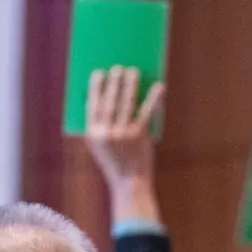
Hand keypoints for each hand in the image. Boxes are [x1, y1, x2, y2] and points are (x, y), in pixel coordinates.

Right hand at [84, 67, 164, 224]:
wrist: (129, 184)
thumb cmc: (115, 161)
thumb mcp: (100, 145)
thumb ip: (100, 125)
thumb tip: (108, 95)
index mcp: (92, 134)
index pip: (93, 105)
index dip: (96, 88)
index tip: (99, 73)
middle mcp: (106, 133)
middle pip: (110, 101)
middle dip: (114, 82)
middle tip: (118, 67)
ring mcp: (122, 134)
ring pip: (126, 103)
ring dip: (130, 85)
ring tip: (133, 71)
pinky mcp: (139, 137)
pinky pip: (146, 113)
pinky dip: (153, 98)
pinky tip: (158, 87)